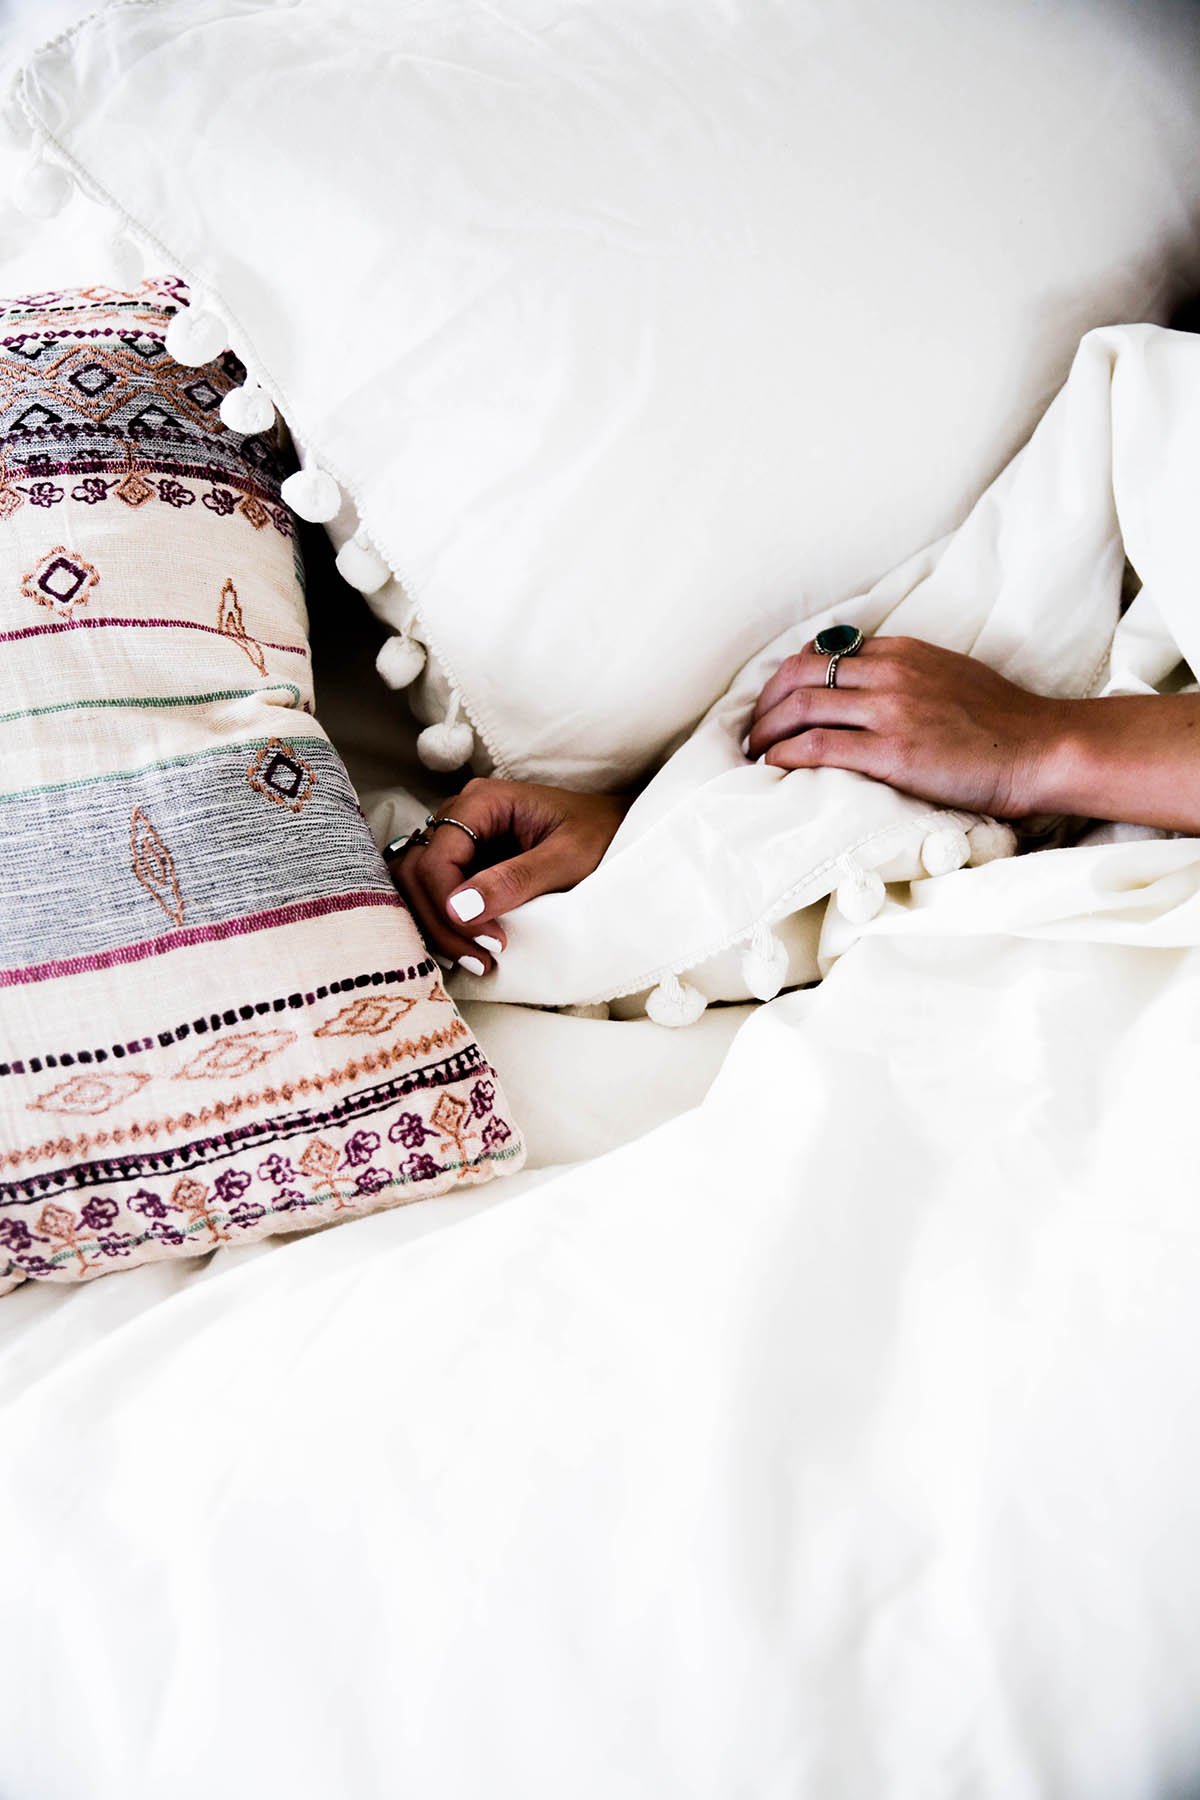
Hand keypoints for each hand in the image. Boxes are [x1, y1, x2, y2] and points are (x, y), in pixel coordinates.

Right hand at [387, 779, 627, 974]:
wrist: (621, 833)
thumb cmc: (603, 838)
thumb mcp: (568, 861)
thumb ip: (515, 880)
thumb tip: (458, 908)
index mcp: (482, 802)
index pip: (436, 858)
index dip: (451, 905)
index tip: (491, 940)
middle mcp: (460, 816)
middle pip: (415, 872)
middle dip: (440, 922)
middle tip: (481, 958)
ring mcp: (459, 840)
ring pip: (416, 887)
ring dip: (438, 927)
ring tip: (478, 960)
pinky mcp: (465, 863)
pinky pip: (435, 895)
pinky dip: (446, 925)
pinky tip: (473, 949)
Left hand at [746, 635, 1065, 817]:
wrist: (1040, 748)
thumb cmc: (1003, 722)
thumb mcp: (951, 675)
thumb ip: (908, 675)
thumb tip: (869, 688)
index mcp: (903, 651)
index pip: (826, 652)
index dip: (788, 678)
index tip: (775, 701)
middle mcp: (891, 673)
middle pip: (802, 673)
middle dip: (766, 703)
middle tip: (753, 730)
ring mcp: (891, 710)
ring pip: (803, 706)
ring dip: (768, 731)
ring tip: (755, 753)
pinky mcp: (893, 752)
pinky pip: (820, 746)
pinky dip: (787, 755)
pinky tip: (774, 766)